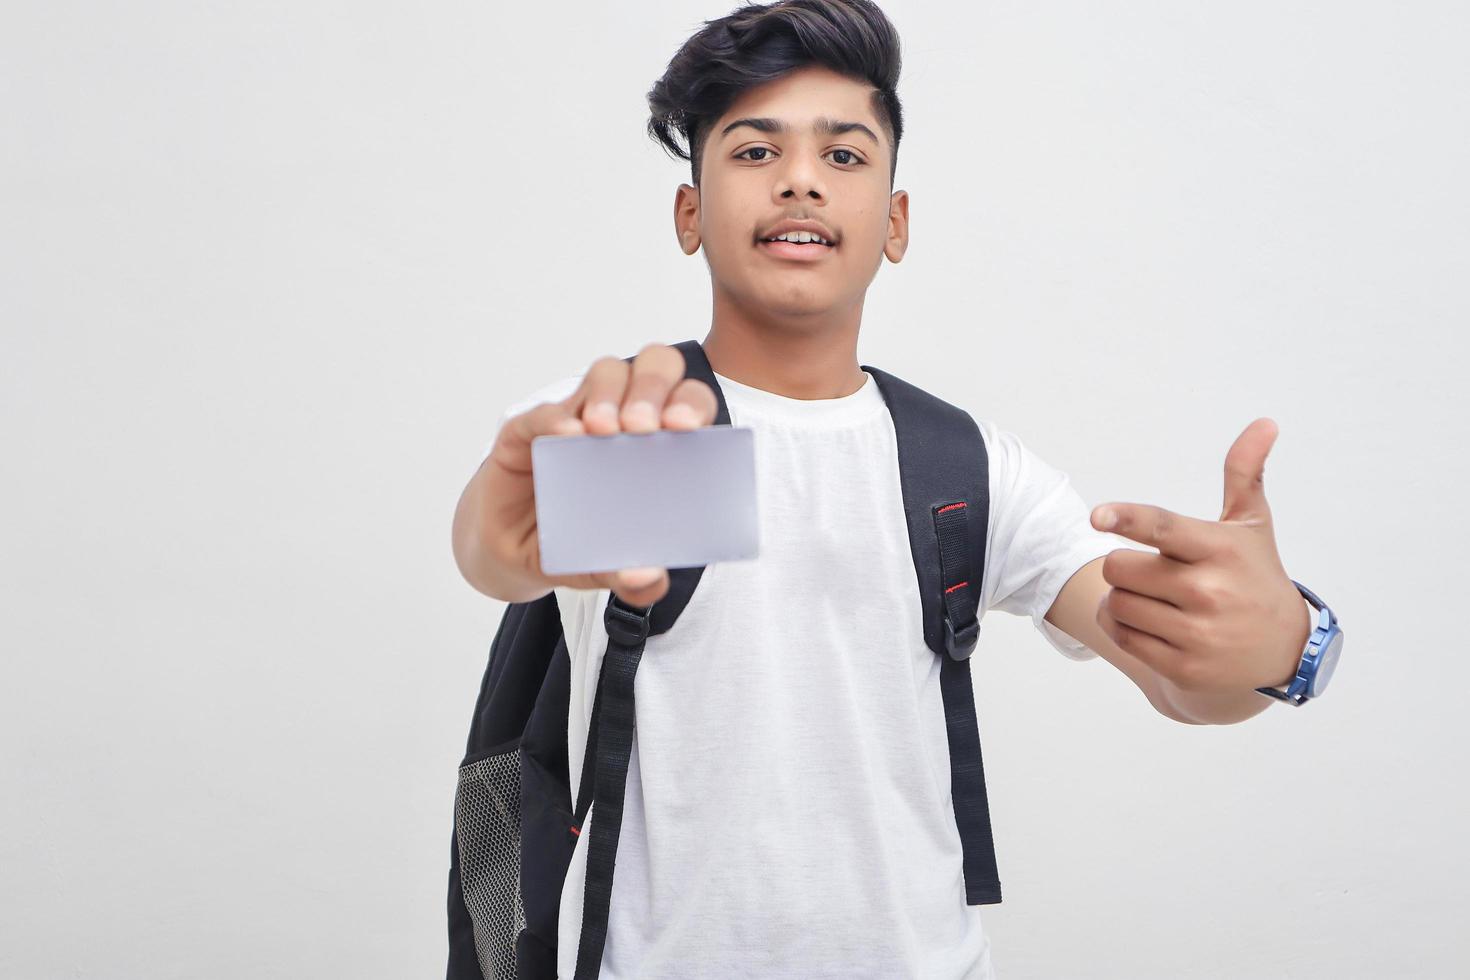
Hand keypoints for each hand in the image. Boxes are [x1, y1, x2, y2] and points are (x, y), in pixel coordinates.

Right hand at [481, 342, 717, 606]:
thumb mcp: (607, 567)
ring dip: (609, 395)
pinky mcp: (529, 430)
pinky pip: (545, 410)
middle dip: (654, 388)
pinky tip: (567, 434)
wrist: (512, 551)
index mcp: (659, 442)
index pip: (688, 401)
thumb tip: (648, 579)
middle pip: (653, 367)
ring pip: (606, 374)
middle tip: (643, 428)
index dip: (691, 404)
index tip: (686, 429)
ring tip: (605, 431)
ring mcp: (577, 417)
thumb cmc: (576, 541)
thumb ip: (634, 579)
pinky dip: (556, 416)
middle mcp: (623, 417)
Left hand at [1089, 418, 1313, 695]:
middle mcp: (1210, 591)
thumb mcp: (1250, 527)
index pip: (1164, 527)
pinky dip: (1122, 627)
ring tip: (1151, 598)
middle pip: (1118, 567)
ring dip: (1120, 598)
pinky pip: (1121, 636)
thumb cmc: (1254, 576)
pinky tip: (1149, 624)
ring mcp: (1197, 633)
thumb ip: (1244, 474)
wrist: (1279, 653)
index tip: (1098, 516)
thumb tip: (1264, 423)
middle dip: (1123, 565)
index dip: (1128, 518)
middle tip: (1149, 571)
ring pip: (1114, 603)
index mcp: (1221, 549)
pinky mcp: (1183, 667)